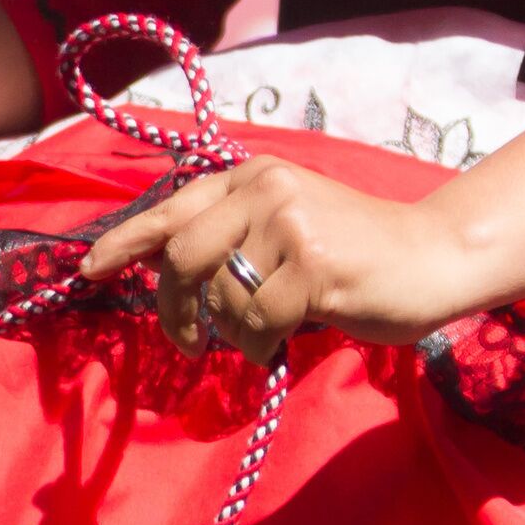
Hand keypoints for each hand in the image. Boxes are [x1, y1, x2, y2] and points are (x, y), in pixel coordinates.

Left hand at [80, 159, 480, 358]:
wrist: (434, 258)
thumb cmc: (356, 255)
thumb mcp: (284, 229)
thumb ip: (227, 238)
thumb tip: (155, 266)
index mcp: (252, 178)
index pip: (172, 209)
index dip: (125, 242)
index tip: (90, 270)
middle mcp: (265, 190)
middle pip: (182, 258)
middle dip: (174, 309)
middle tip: (186, 344)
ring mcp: (289, 225)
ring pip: (221, 299)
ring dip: (236, 334)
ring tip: (271, 330)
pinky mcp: (312, 267)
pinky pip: (255, 324)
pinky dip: (261, 346)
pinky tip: (287, 338)